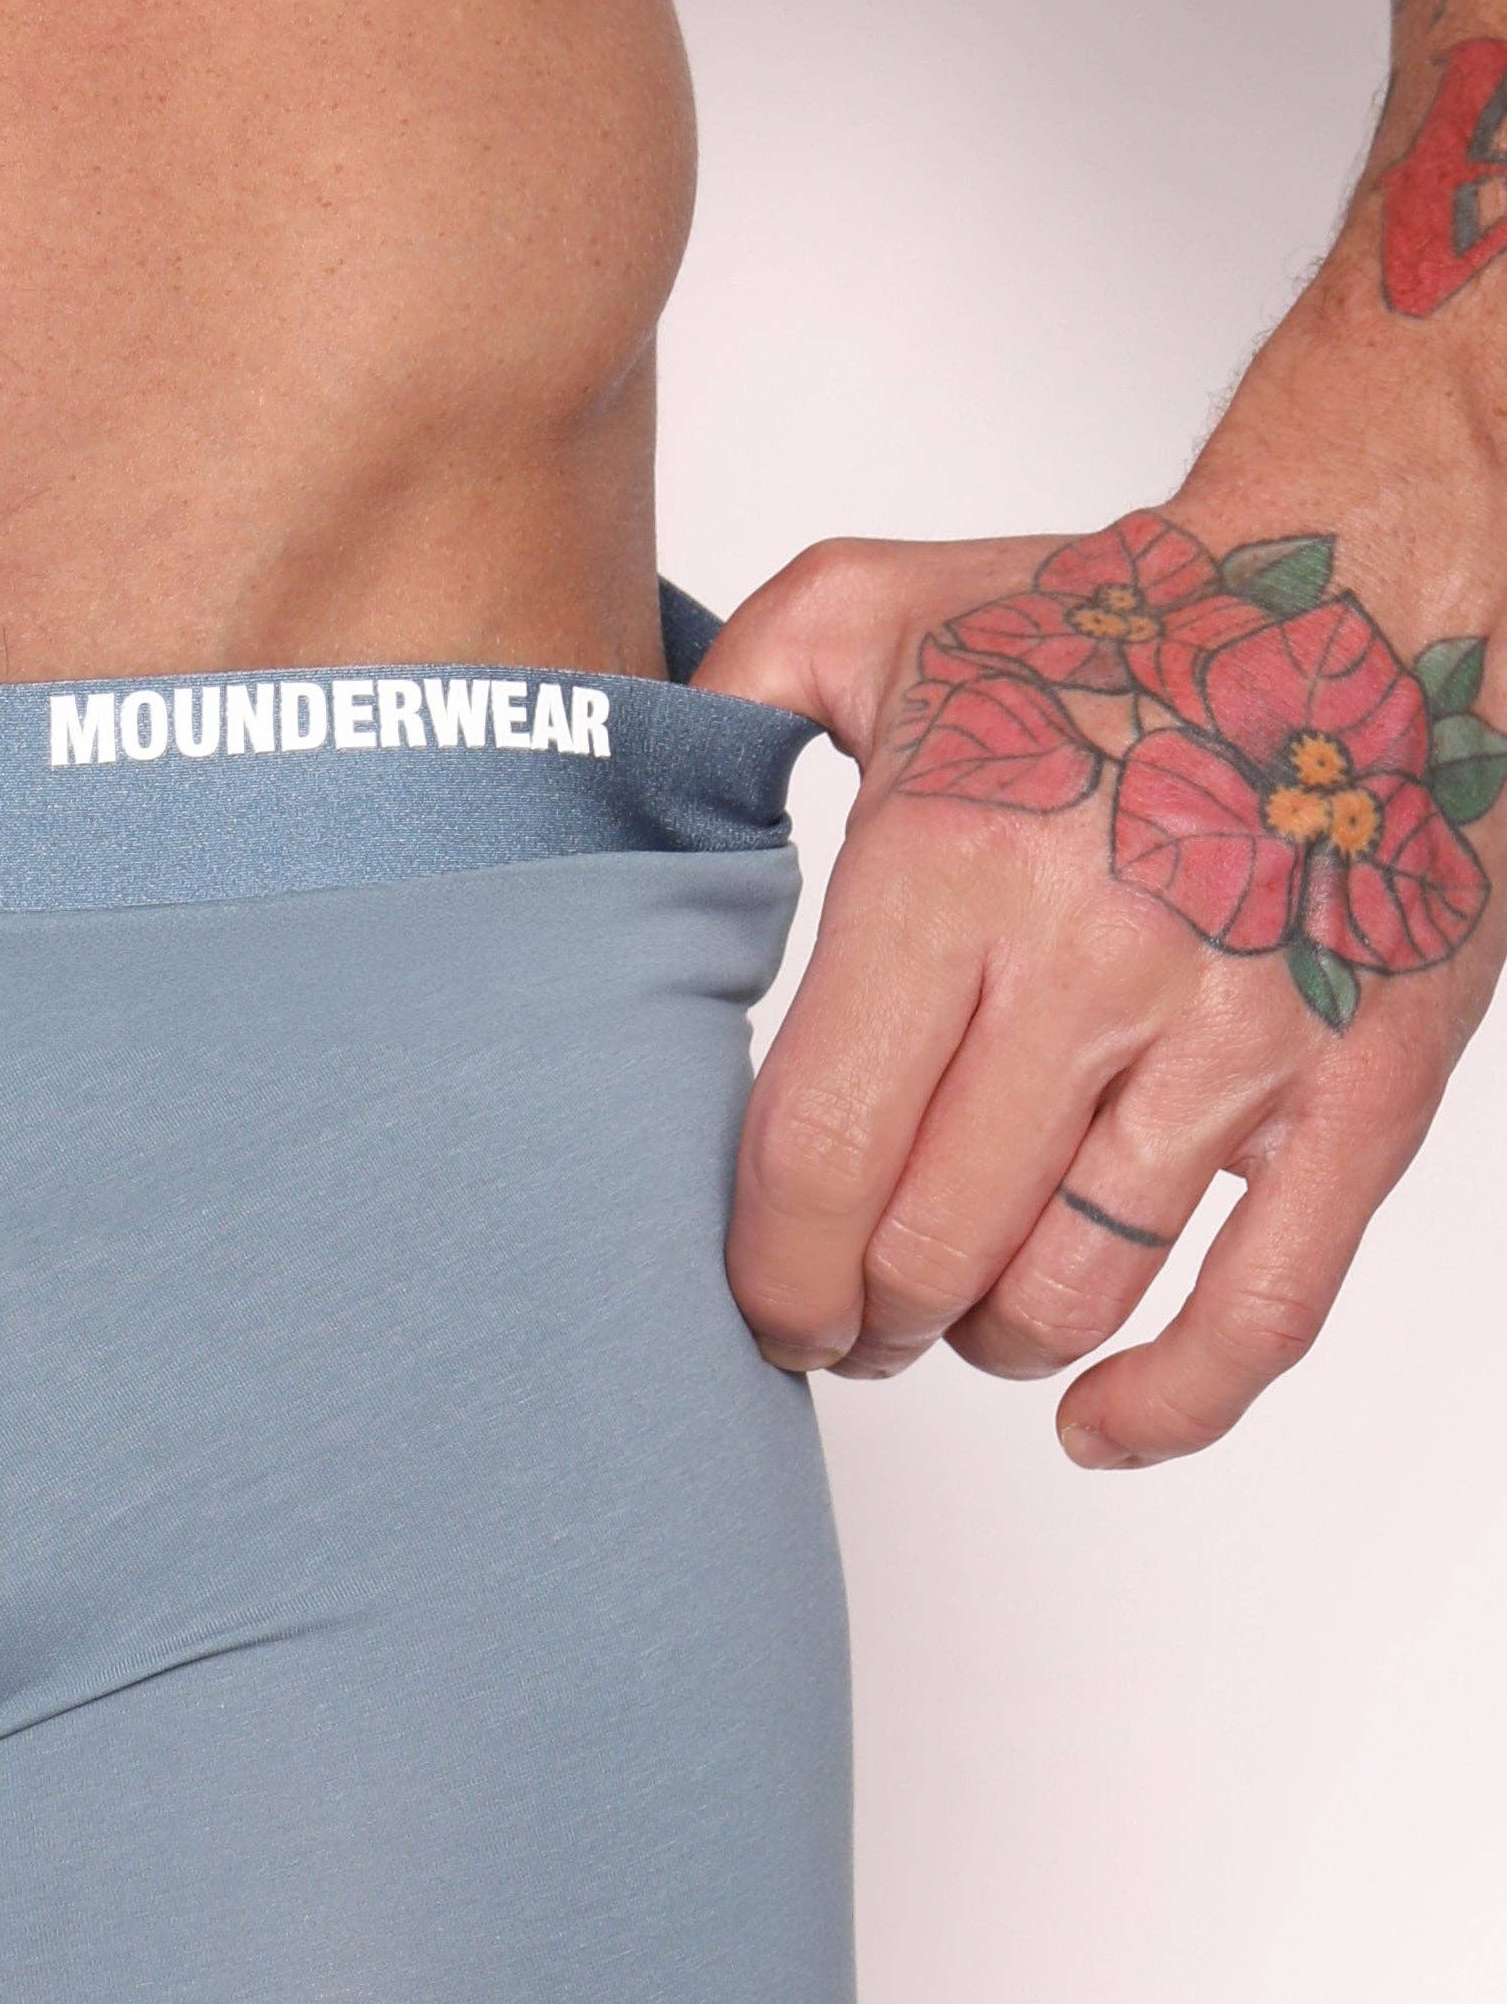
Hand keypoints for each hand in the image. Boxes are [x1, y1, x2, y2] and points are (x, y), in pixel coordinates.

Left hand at [697, 511, 1502, 1464]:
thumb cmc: (1128, 619)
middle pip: (928, 1242)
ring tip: (950, 1317)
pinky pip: (1266, 1305)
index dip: (763, 1266)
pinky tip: (1094, 1421)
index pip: (815, 1150)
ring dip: (984, 1339)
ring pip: (1069, 1288)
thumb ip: (730, 697)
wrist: (1379, 582)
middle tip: (835, 1319)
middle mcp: (1094, 961)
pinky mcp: (1362, 1086)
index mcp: (954, 865)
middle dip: (857, 1317)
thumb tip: (624, 789)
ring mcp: (1236, 1036)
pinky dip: (1169, 1400)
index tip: (747, 1298)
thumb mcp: (878, 612)